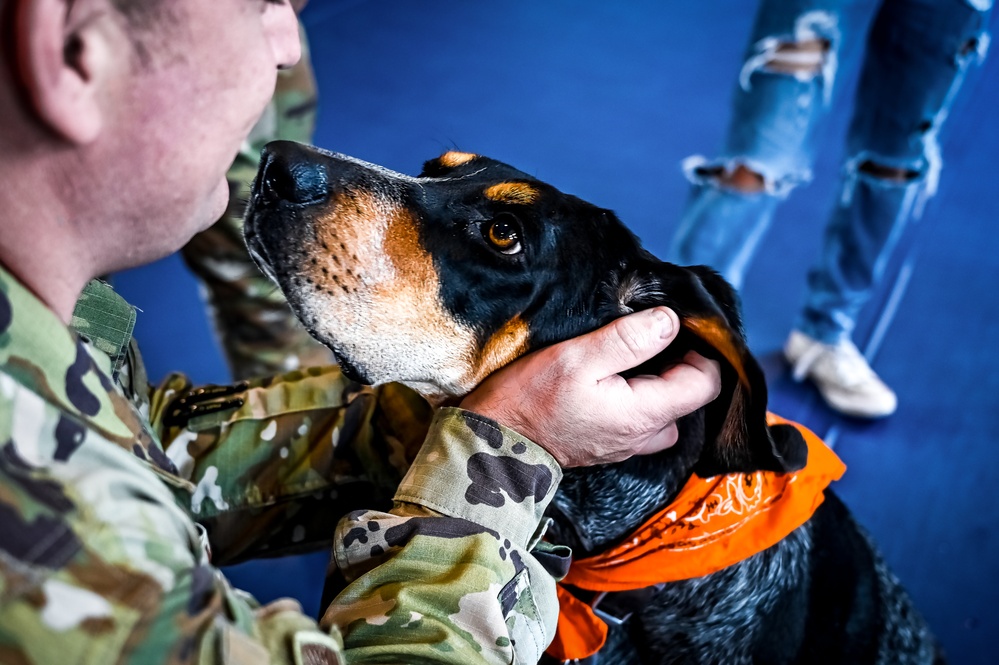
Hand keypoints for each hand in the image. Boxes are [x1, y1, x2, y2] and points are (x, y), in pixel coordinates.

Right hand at [460, 307, 721, 467]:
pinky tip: (613, 379)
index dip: (701, 350)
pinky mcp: (610, 444)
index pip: (707, 383)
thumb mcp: (578, 357)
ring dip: (659, 382)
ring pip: (667, 409)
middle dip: (680, 363)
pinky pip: (643, 419)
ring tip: (631, 356)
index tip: (674, 327)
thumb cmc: (531, 398)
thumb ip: (629, 339)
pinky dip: (640, 396)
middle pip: (689, 396)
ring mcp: (628, 445)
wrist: (496, 443)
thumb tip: (670, 321)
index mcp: (645, 413)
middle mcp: (645, 436)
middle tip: (648, 335)